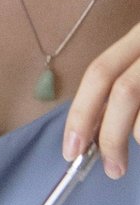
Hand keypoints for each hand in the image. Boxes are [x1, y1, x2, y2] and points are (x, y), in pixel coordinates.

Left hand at [64, 23, 139, 177]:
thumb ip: (125, 84)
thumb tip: (95, 132)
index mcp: (139, 35)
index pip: (100, 72)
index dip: (82, 112)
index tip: (71, 150)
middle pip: (123, 90)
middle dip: (109, 135)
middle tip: (110, 169)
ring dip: (138, 138)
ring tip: (137, 154)